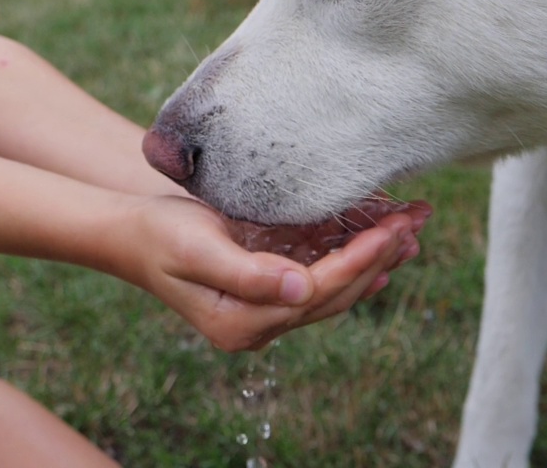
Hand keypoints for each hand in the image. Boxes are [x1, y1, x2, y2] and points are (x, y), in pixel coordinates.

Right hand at [124, 196, 430, 351]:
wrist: (130, 233)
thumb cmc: (159, 235)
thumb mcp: (198, 248)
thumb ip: (248, 273)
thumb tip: (301, 288)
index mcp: (244, 323)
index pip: (318, 293)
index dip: (359, 261)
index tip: (392, 229)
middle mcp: (259, 324)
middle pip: (335, 294)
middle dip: (380, 257)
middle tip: (417, 221)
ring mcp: (265, 309)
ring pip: (335, 287)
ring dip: (375, 258)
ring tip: (411, 228)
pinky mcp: (269, 287)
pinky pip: (321, 276)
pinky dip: (351, 256)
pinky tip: (378, 242)